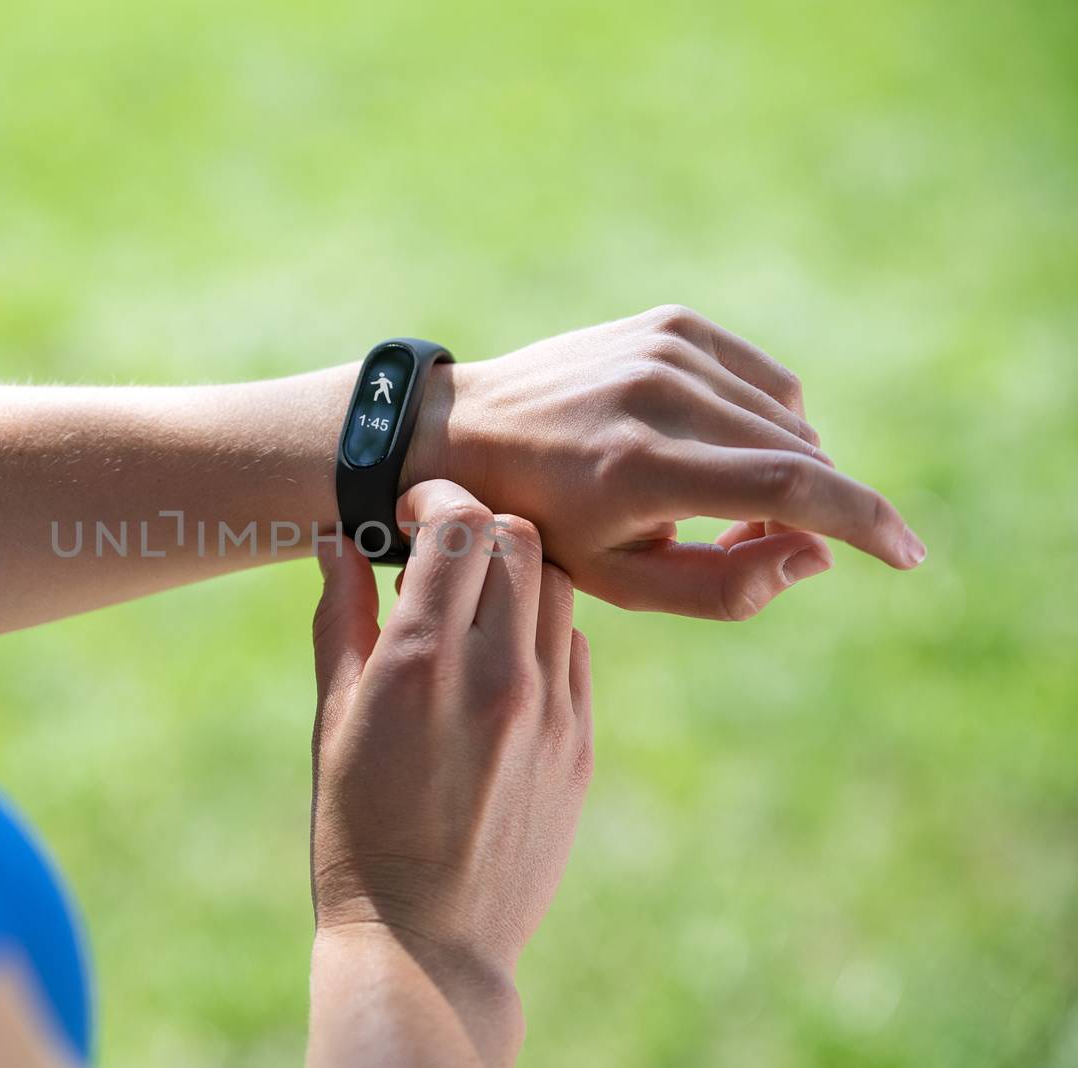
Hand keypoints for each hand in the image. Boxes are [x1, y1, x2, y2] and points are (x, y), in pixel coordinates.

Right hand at [309, 480, 591, 1064]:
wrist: (427, 945)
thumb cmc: (356, 834)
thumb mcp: (332, 722)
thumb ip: (340, 619)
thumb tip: (336, 539)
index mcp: (422, 663)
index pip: (459, 524)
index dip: (436, 499)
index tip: (412, 512)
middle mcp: (496, 676)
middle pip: (519, 539)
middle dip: (478, 527)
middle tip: (440, 553)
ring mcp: (549, 711)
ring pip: (558, 587)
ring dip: (514, 575)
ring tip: (473, 607)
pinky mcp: (580, 745)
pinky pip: (575, 650)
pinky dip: (540, 633)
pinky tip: (501, 664)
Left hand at [409, 304, 926, 619]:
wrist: (464, 431)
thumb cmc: (542, 522)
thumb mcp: (618, 581)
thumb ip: (724, 586)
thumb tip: (816, 551)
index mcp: (640, 467)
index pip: (790, 486)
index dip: (865, 521)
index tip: (906, 554)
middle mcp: (659, 395)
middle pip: (798, 455)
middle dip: (807, 508)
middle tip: (752, 540)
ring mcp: (666, 350)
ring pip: (788, 420)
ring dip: (783, 466)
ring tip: (716, 498)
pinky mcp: (671, 324)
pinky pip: (764, 381)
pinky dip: (764, 420)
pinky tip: (715, 446)